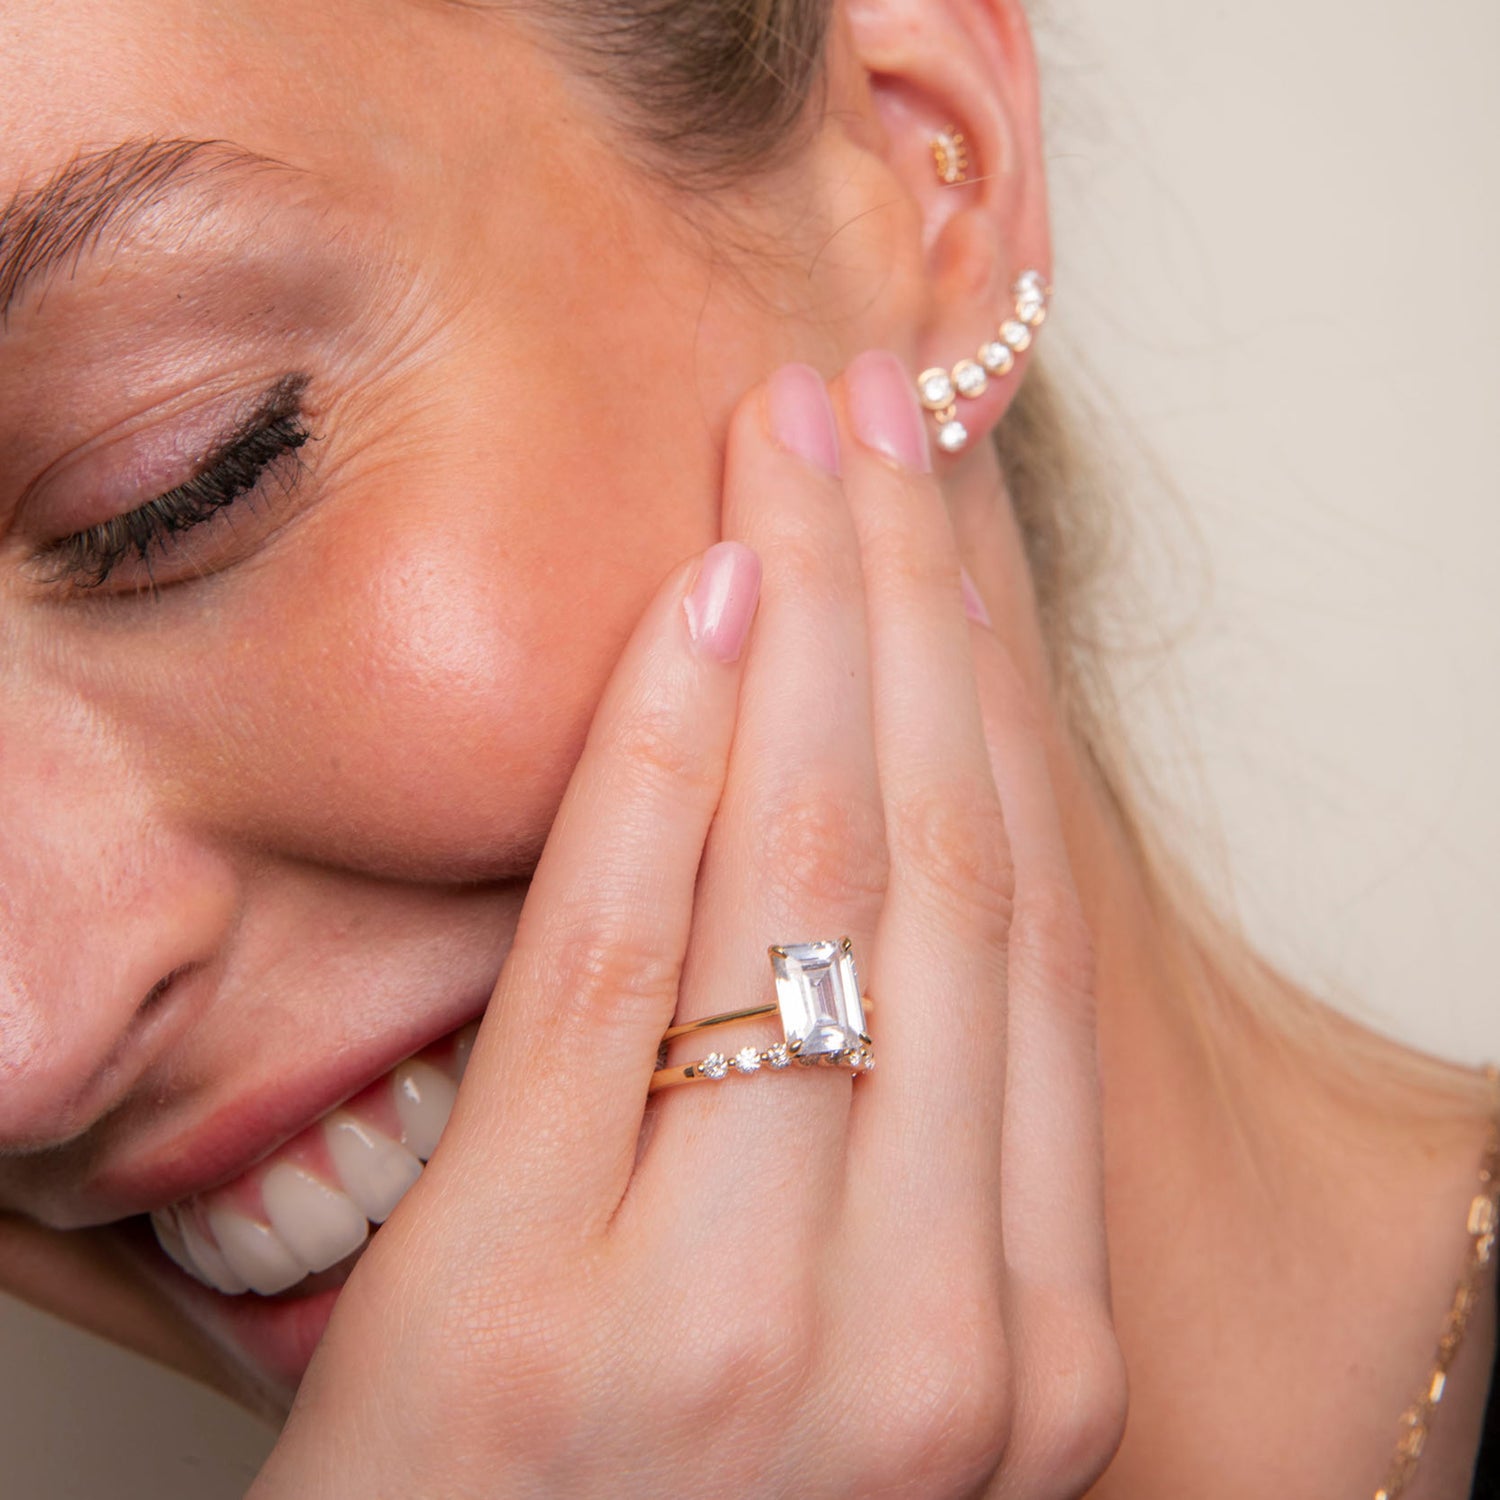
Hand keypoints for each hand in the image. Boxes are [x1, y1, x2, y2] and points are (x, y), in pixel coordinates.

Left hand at [251, 353, 1125, 1498]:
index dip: (987, 695)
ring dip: (811, 626)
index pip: (1021, 931)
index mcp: (1034, 1351)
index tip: (946, 526)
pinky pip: (628, 963)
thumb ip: (899, 1158)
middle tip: (872, 417)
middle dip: (912, 608)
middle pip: (942, 869)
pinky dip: (668, 759)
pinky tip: (696, 601)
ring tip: (793, 445)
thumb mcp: (846, 1350)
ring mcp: (746, 1333)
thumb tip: (890, 857)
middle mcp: (938, 1338)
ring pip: (816, 884)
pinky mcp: (538, 1315)